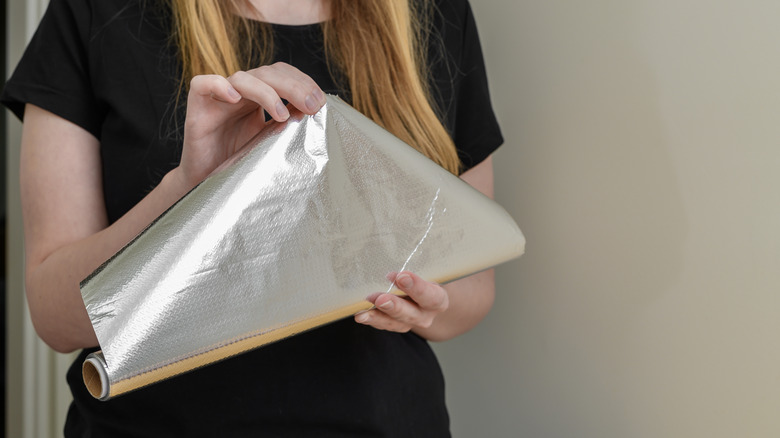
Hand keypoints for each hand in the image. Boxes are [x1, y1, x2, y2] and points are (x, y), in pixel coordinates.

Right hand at [176, 62, 326, 188]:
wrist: (206, 182)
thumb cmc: (237, 162)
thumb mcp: (268, 142)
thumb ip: (285, 125)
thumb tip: (314, 112)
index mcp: (258, 97)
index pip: (281, 74)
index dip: (302, 81)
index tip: (320, 101)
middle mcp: (240, 92)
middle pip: (267, 73)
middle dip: (294, 86)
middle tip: (312, 105)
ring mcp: (218, 98)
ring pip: (242, 78)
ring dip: (266, 92)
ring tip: (282, 114)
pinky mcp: (197, 108)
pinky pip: (202, 84)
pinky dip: (219, 86)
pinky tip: (234, 98)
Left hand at [355, 271, 449, 333]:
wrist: (425, 294)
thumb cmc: (424, 275)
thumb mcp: (425, 269)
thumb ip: (413, 266)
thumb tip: (394, 251)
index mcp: (438, 299)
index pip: (430, 295)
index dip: (416, 287)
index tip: (401, 276)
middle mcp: (426, 314)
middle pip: (411, 313)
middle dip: (394, 306)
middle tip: (380, 298)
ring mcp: (411, 322)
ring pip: (395, 323)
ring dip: (378, 316)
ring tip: (363, 313)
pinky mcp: (397, 325)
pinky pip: (384, 325)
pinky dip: (373, 320)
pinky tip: (361, 315)